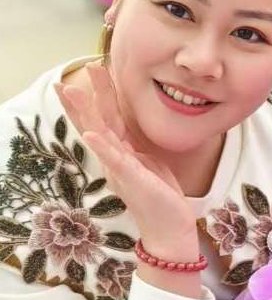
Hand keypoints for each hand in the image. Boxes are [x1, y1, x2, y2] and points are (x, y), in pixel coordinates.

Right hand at [55, 62, 197, 255]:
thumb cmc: (162, 199)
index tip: (92, 72)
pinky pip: (115, 161)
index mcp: (122, 155)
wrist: (170, 229)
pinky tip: (92, 134)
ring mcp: (121, 170)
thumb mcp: (150, 167)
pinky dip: (103, 147)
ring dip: (87, 113)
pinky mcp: (132, 180)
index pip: (107, 120)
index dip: (100, 97)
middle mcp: (115, 160)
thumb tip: (131, 139)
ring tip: (74, 91)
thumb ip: (137, 152)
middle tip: (80, 70)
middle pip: (99, 121)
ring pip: (101, 135)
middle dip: (89, 96)